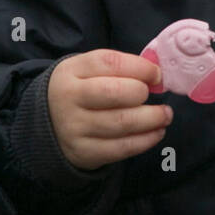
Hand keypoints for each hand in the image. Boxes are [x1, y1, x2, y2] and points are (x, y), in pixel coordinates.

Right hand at [48, 49, 172, 170]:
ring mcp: (74, 127)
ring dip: (152, 118)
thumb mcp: (89, 70)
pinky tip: (157, 132)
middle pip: (115, 92)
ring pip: (122, 122)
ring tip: (165, 115)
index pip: (109, 62)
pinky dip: (146, 140)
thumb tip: (156, 75)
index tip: (156, 75)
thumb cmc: (81, 90)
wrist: (49, 124)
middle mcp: (69, 98)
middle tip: (156, 95)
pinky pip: (121, 147)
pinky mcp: (84, 152)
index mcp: (72, 70)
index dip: (140, 67)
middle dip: (142, 93)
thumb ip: (119, 67)